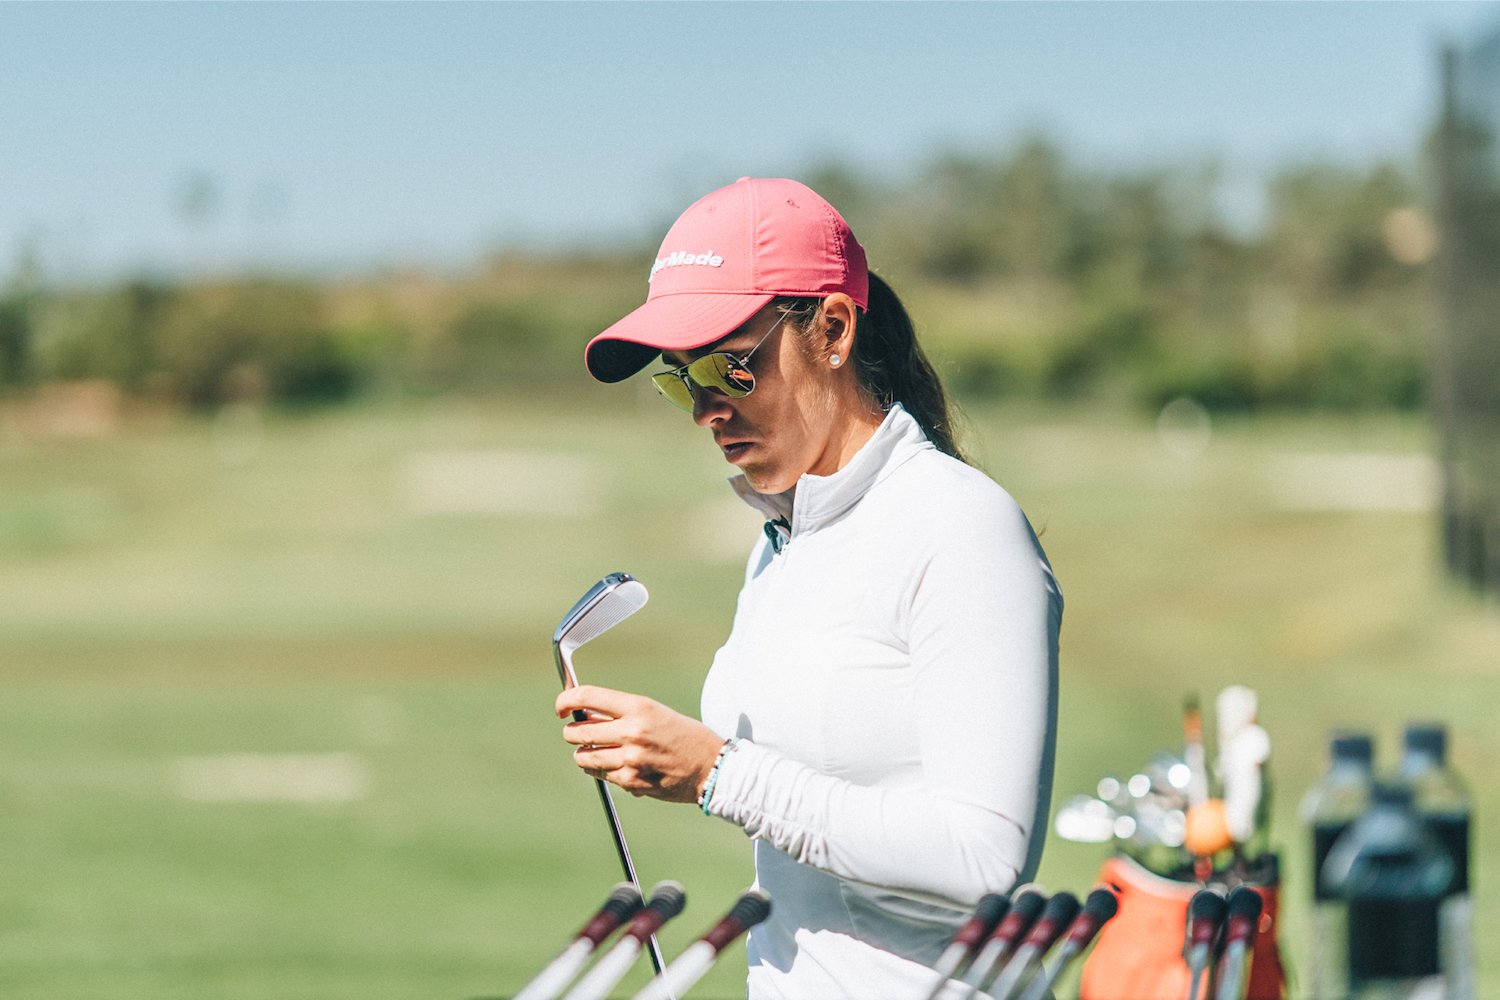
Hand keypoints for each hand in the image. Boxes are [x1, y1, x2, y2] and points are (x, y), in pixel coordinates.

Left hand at [556, 685, 726, 803]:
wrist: (712, 766)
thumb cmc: (682, 735)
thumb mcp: (654, 713)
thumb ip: (619, 714)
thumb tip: (582, 715)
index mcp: (638, 707)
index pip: (587, 696)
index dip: (565, 701)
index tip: (561, 708)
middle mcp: (632, 731)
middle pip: (577, 732)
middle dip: (573, 733)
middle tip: (579, 734)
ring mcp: (631, 759)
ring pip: (584, 758)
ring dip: (585, 756)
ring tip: (597, 753)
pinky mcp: (632, 782)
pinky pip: (602, 776)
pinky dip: (603, 772)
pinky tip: (621, 767)